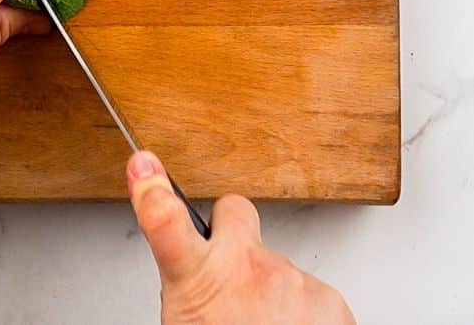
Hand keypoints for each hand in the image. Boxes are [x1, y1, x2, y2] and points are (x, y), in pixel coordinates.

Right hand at [127, 151, 354, 324]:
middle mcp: (246, 269)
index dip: (152, 189)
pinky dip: (304, 313)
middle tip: (228, 261)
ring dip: (271, 288)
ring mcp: (291, 280)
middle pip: (237, 214)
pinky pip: (311, 293)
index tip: (143, 165)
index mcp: (197, 280)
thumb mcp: (186, 324)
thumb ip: (192, 290)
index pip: (164, 222)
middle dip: (231, 227)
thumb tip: (195, 284)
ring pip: (277, 263)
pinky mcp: (330, 299)